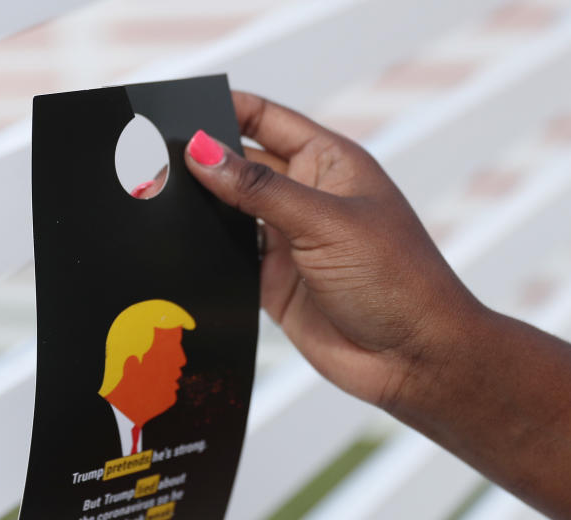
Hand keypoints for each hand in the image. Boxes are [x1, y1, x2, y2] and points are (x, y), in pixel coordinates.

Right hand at [183, 91, 483, 410]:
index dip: (225, 109)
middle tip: (156, 158)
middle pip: (242, 164)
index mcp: (330, 163)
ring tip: (158, 197)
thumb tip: (203, 151)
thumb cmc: (398, 280)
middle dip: (205, 159)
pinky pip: (229, 256)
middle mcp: (307, 196)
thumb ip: (260, 188)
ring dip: (203, 207)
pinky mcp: (273, 281)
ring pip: (230, 211)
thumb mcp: (325, 223)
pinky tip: (180, 244)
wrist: (413, 359)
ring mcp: (289, 240)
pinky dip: (207, 251)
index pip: (266, 119)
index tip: (180, 109)